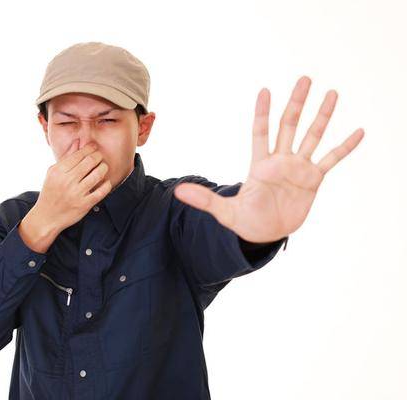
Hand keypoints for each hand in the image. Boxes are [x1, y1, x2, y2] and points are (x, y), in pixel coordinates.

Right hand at [33, 139, 111, 232]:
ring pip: (98, 174)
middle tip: (100, 157)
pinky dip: (106, 184)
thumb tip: (78, 142)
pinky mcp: (85, 204)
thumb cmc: (50, 192)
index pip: (79, 154)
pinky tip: (105, 182)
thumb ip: (66, 157)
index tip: (94, 147)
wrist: (47, 217)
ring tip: (103, 167)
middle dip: (98, 156)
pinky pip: (101, 191)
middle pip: (90, 161)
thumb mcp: (53, 173)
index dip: (90, 148)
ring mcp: (77, 193)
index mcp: (59, 171)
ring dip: (104, 168)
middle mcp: (68, 181)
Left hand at [173, 76, 364, 242]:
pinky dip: (344, 147)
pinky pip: (331, 160)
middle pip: (289, 125)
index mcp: (259, 164)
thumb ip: (204, 199)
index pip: (261, 131)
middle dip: (297, 103)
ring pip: (312, 136)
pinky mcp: (313, 180)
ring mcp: (298, 168)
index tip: (265, 90)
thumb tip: (178, 192)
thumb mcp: (224, 211)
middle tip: (304, 79)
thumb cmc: (244, 221)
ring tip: (332, 93)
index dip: (263, 112)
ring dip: (322, 116)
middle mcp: (280, 160)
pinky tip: (357, 132)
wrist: (264, 235)